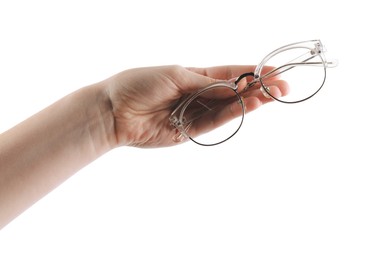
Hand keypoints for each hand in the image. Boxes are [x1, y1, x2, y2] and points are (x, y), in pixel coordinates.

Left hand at [104, 65, 287, 147]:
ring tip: (271, 95)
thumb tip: (235, 86)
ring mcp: (194, 113)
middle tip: (283, 86)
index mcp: (193, 75)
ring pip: (227, 108)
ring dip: (250, 101)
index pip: (228, 74)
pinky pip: (214, 122)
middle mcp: (197, 95)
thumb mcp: (175, 75)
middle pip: (233, 92)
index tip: (274, 71)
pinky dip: (232, 114)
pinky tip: (249, 105)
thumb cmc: (139, 84)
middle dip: (258, 88)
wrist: (114, 110)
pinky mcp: (189, 132)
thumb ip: (206, 83)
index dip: (251, 72)